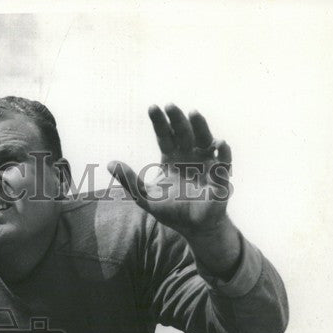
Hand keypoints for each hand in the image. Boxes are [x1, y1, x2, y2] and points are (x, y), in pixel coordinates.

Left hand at [107, 104, 231, 241]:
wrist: (193, 227)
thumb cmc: (171, 210)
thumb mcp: (145, 196)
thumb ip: (129, 181)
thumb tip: (109, 163)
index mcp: (172, 158)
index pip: (165, 135)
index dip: (159, 122)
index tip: (152, 107)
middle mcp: (190, 155)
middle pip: (184, 133)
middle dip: (177, 119)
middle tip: (170, 105)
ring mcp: (206, 163)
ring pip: (205, 139)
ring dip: (200, 126)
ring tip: (193, 113)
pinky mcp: (220, 176)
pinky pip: (224, 162)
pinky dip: (223, 152)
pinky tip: (219, 143)